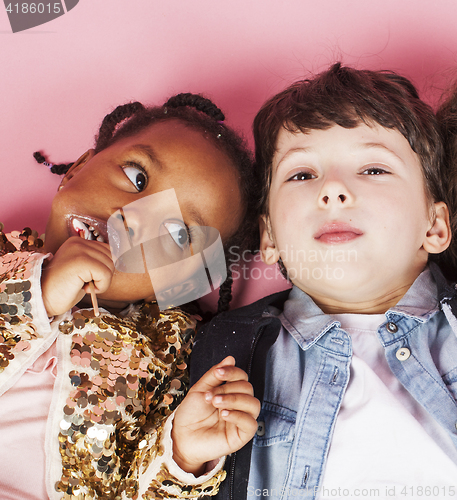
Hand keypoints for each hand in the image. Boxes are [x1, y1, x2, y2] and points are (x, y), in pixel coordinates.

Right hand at [41, 236, 113, 315]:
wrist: (43, 300)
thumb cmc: (64, 289)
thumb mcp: (83, 270)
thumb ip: (96, 261)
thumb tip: (120, 259)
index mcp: (78, 242)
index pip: (108, 250)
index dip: (105, 268)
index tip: (90, 278)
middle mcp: (78, 242)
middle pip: (111, 257)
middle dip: (104, 275)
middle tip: (86, 283)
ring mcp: (79, 250)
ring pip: (110, 266)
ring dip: (102, 282)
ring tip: (83, 285)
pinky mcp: (81, 262)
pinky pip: (105, 274)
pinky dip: (101, 286)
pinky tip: (84, 289)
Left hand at [171, 356, 259, 474]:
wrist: (182, 437)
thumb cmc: (191, 414)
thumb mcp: (200, 389)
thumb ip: (214, 374)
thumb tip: (230, 358)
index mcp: (230, 392)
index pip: (242, 377)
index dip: (232, 372)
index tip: (218, 373)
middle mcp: (238, 404)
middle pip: (248, 388)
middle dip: (228, 388)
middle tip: (211, 395)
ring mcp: (241, 419)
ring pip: (253, 404)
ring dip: (234, 399)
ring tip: (216, 403)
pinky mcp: (242, 435)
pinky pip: (251, 424)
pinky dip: (238, 416)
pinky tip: (224, 415)